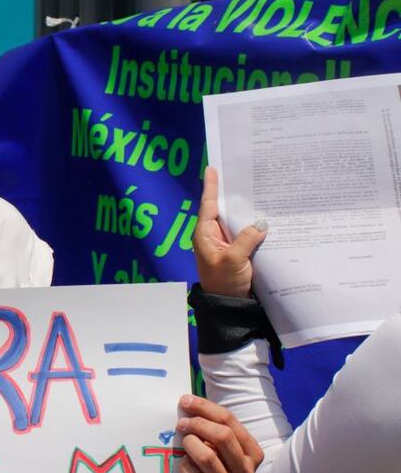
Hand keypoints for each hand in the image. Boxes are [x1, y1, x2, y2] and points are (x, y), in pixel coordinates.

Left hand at [176, 394, 263, 472]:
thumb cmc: (212, 471)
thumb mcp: (219, 449)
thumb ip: (212, 429)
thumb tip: (187, 403)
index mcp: (252, 453)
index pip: (229, 421)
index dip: (204, 407)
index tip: (184, 401)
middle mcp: (247, 472)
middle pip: (222, 436)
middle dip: (197, 424)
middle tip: (181, 424)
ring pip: (208, 457)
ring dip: (190, 444)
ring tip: (183, 443)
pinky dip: (184, 467)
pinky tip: (183, 465)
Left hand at [193, 166, 266, 297]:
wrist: (228, 305)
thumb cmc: (224, 283)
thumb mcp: (233, 260)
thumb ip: (245, 240)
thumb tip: (260, 222)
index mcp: (205, 234)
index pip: (208, 205)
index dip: (211, 186)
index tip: (212, 168)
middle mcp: (213, 235)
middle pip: (223, 209)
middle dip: (232, 192)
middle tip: (241, 171)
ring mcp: (226, 242)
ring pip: (236, 219)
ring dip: (246, 208)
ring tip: (258, 187)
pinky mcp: (238, 250)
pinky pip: (246, 232)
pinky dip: (255, 224)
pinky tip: (267, 214)